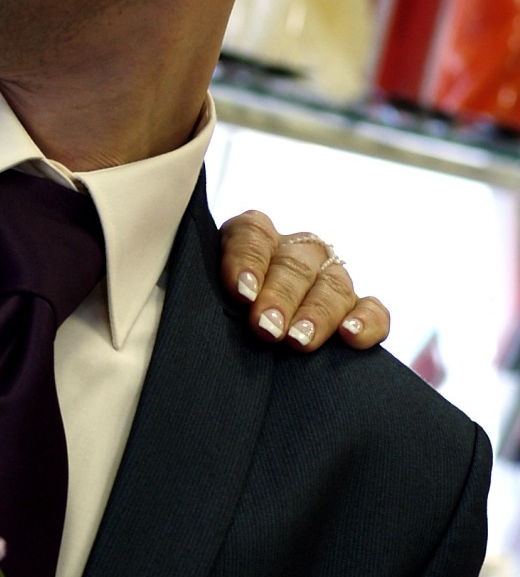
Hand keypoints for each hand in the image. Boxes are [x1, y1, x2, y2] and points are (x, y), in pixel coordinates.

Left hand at [219, 211, 388, 350]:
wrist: (243, 343)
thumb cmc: (217, 313)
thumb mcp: (207, 295)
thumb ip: (205, 295)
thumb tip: (204, 316)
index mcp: (255, 238)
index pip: (253, 233)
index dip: (248, 259)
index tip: (241, 291)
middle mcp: (295, 251)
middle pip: (294, 265)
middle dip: (281, 297)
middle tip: (266, 327)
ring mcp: (328, 277)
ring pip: (332, 286)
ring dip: (317, 314)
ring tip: (299, 340)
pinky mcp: (355, 307)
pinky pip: (371, 308)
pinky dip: (366, 320)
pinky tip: (351, 335)